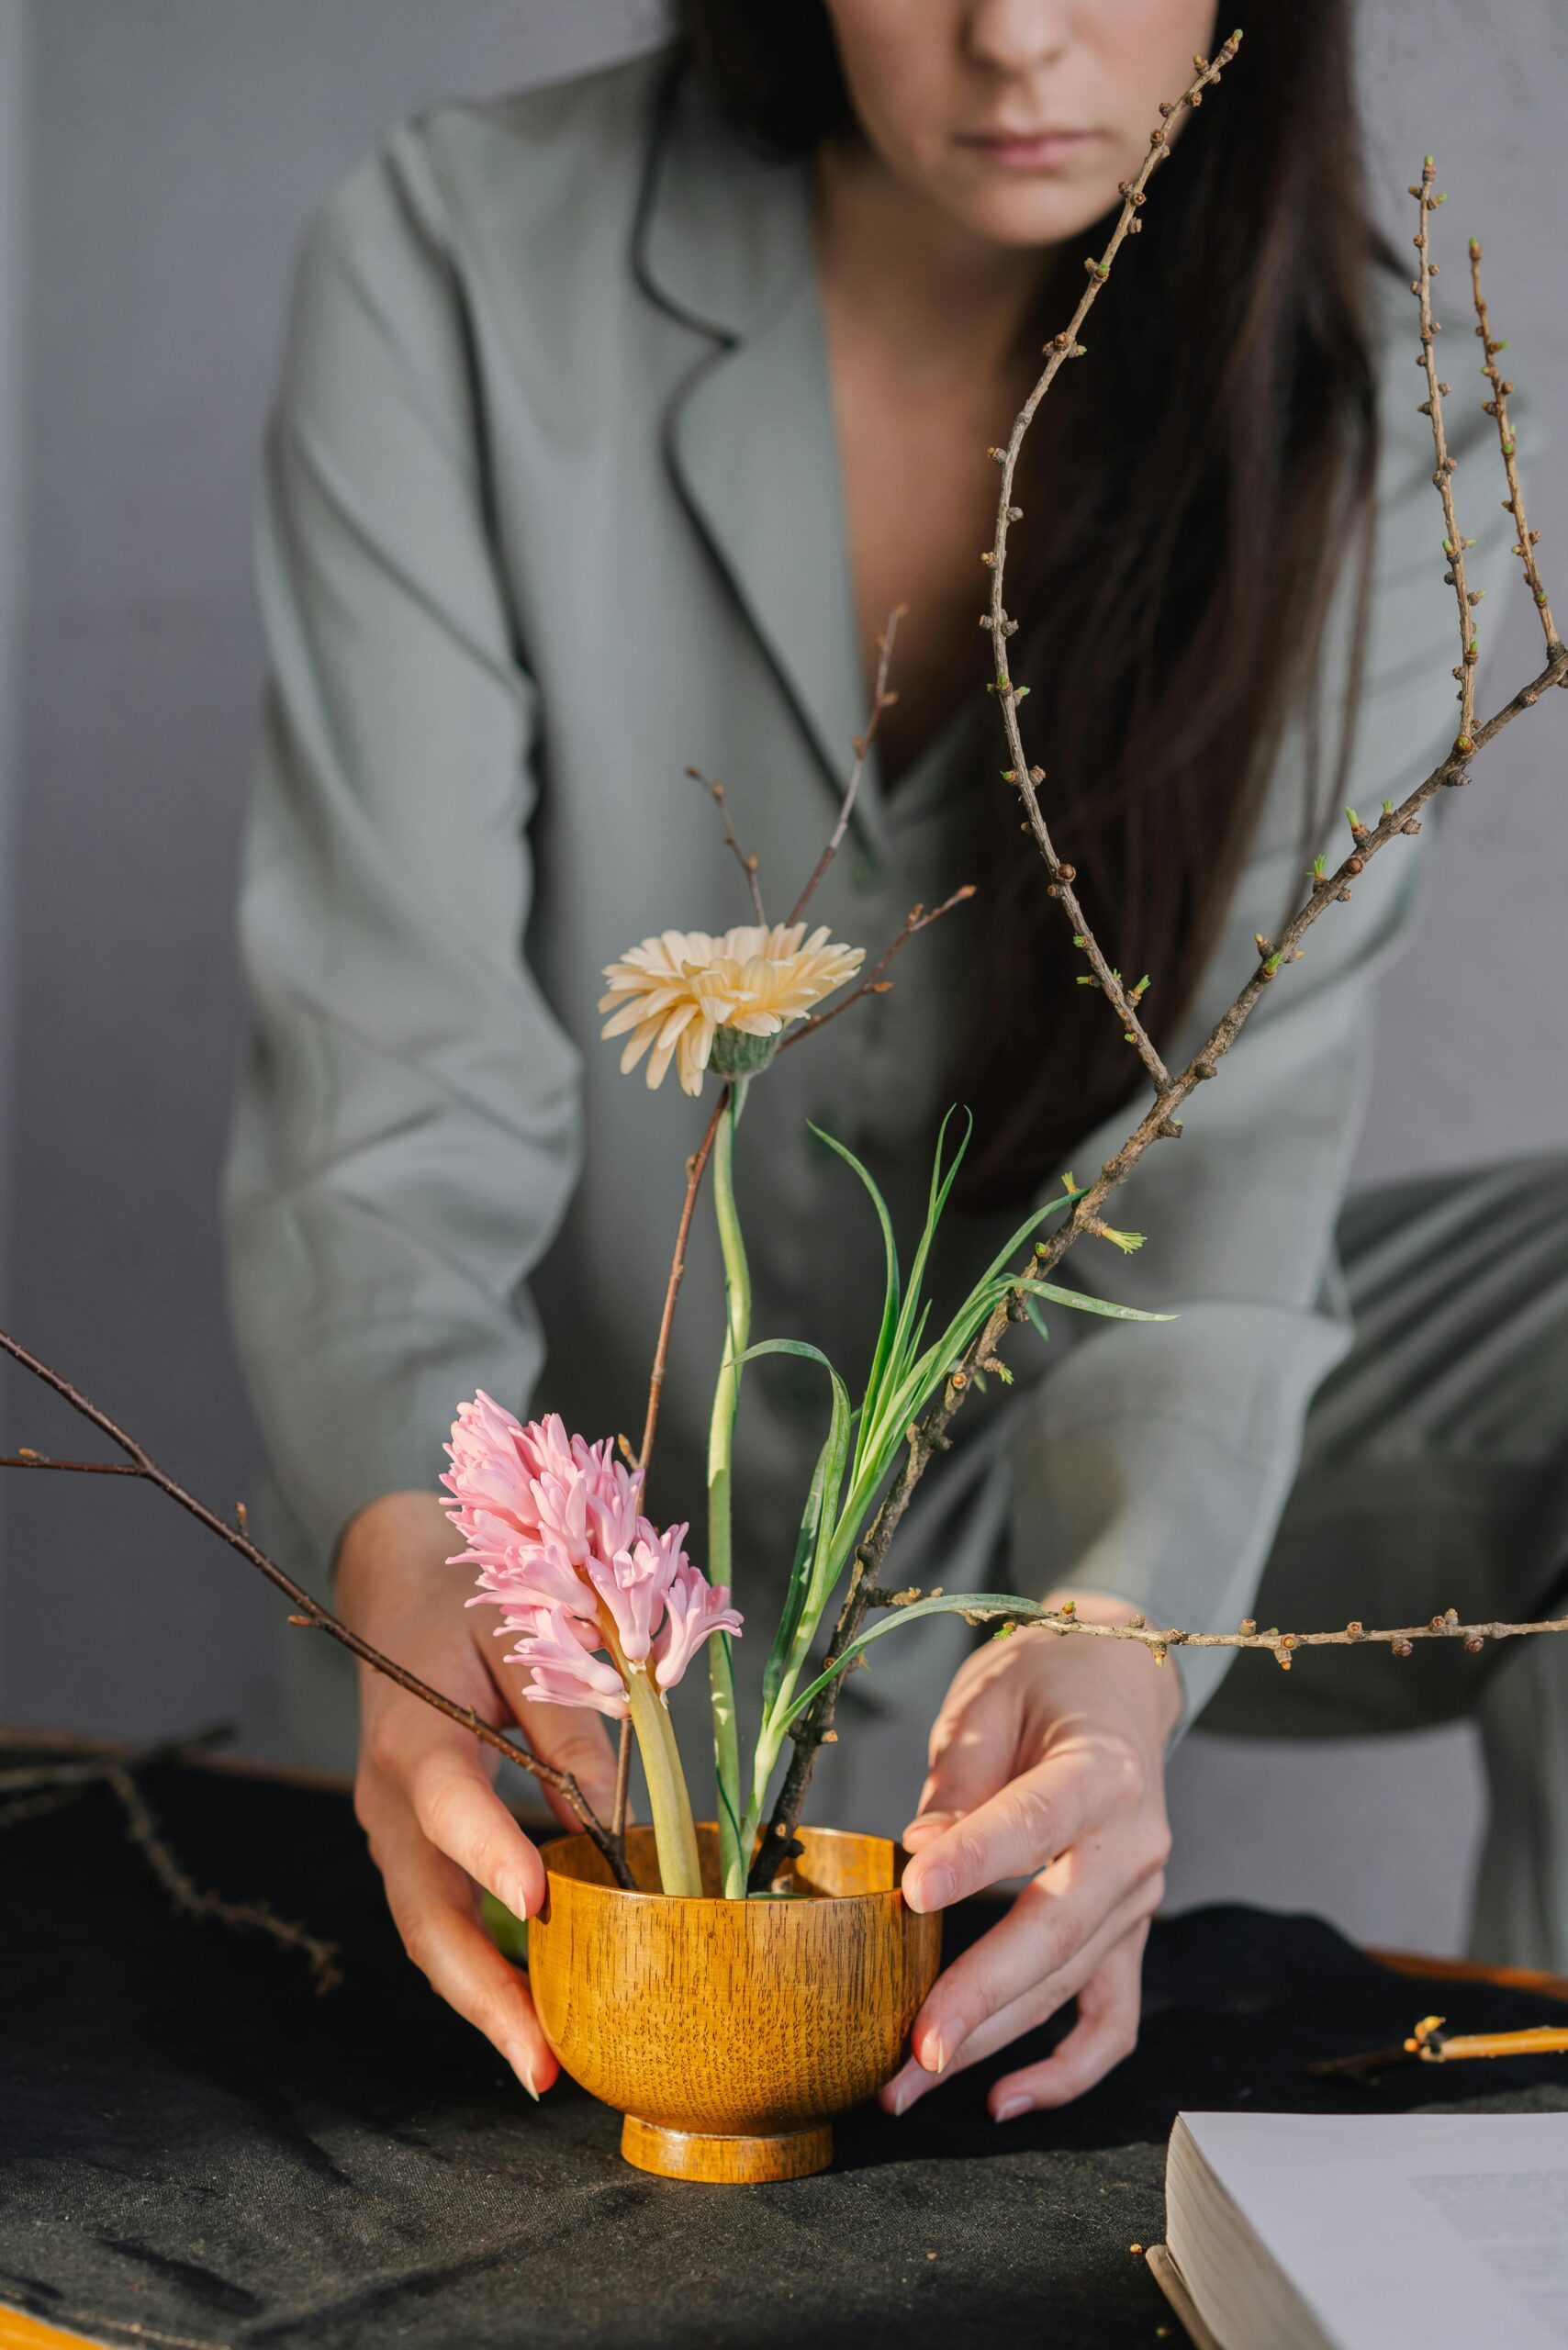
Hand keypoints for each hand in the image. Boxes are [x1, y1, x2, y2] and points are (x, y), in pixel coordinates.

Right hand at [336, 1490, 619, 2095]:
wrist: (394, 1580)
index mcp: (412, 1733)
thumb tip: (622, 1814)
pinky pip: (438, 1918)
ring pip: (426, 1931)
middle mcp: (386, 1798)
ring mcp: (390, 1828)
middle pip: (423, 1911)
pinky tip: (535, 2012)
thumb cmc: (470, 1599)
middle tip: (542, 2063)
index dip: (489, 1853)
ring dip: (481, 2001)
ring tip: (545, 2065)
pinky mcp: (408, 1843)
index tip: (541, 1903)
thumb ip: (567, 1721)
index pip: (446, 1803)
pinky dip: (480, 1970)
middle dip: (481, 1992)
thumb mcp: (524, 1635)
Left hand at [882, 1591, 1179, 2121]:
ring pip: (1068, 1986)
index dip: (975, 1859)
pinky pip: (1110, 2019)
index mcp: (1102, 1769)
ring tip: (908, 2083)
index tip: (912, 1893)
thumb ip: (960, 1780)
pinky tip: (1003, 2100)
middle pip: (1057, 1929)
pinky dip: (1066, 2071)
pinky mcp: (1127, 1933)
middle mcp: (1135, 1842)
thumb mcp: (990, 1701)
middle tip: (913, 2044)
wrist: (1116, 1684)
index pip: (1036, 1821)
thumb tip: (922, 1851)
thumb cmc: (1044, 1685)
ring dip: (991, 2043)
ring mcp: (1139, 1898)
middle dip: (982, 1994)